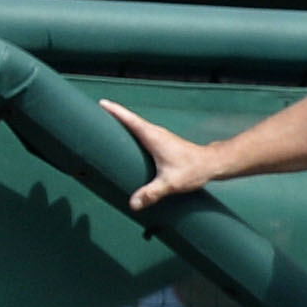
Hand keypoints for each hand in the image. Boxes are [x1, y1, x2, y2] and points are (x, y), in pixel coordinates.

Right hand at [102, 98, 221, 203]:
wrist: (211, 164)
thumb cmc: (192, 170)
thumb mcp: (170, 183)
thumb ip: (151, 193)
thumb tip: (132, 204)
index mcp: (153, 137)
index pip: (131, 120)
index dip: (116, 111)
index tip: (102, 103)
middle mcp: (155, 133)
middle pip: (130, 120)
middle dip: (114, 115)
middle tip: (95, 112)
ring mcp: (159, 137)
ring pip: (136, 127)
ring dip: (122, 123)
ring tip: (104, 125)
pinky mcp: (162, 143)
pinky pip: (141, 134)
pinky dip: (131, 132)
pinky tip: (125, 142)